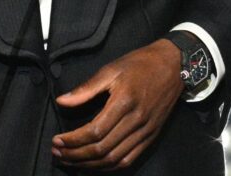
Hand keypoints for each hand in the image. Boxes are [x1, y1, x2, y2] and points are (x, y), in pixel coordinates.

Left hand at [52, 40, 183, 170]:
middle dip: (76, 155)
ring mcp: (145, 131)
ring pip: (114, 159)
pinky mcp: (151, 137)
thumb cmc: (141, 64)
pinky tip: (94, 164)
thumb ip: (86, 88)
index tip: (57, 140)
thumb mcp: (111, 69)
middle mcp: (136, 120)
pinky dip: (109, 166)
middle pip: (102, 149)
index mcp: (124, 102)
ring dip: (90, 164)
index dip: (73, 140)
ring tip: (71, 161)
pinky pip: (129, 159)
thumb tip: (62, 101)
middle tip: (58, 153)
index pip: (95, 131)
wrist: (174, 66)